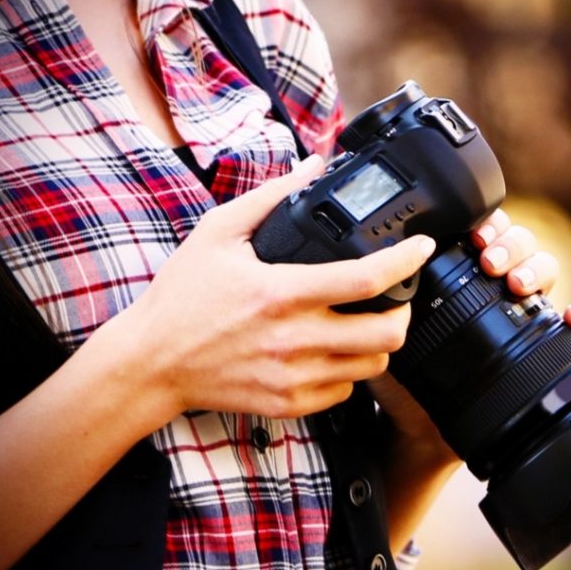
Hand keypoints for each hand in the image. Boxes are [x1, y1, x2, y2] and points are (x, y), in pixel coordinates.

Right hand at [114, 154, 436, 421]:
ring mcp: (293, 377)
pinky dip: (349, 372)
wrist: (149, 363)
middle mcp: (294, 339)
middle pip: (387, 333)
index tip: (421, 247)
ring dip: (379, 343)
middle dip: (403, 311)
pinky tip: (334, 352)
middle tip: (395, 297)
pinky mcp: (289, 404)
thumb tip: (313, 165)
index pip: (366, 279)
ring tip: (366, 323)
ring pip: (373, 367)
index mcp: (282, 292)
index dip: (405, 260)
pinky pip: (345, 393)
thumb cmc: (181, 297)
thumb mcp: (218, 233)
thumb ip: (270, 197)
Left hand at [371, 207, 570, 453]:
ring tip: (518, 284)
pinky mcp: (540, 345)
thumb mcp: (387, 327)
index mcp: (463, 271)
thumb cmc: (402, 375)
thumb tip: (385, 263)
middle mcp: (496, 285)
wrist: (418, 426)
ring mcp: (521, 312)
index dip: (487, 223)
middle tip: (490, 262)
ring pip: (547, 270)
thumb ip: (387, 296)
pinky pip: (568, 328)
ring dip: (538, 268)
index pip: (487, 228)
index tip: (473, 235)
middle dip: (510, 245)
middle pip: (521, 243)